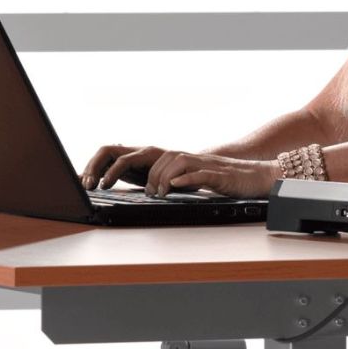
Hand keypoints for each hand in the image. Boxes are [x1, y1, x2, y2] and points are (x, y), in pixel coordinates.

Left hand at [81, 143, 277, 197]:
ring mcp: (196, 162)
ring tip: (156, 194)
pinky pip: (195, 173)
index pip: (134, 155)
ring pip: (170, 163)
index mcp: (169, 158)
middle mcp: (180, 156)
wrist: (250, 177)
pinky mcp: (213, 173)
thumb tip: (138, 189)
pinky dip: (183, 180)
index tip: (97, 184)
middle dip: (127, 172)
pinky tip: (174, 188)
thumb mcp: (184, 180)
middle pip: (147, 156)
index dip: (112, 166)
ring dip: (158, 179)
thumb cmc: (216, 180)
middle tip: (117, 189)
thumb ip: (163, 180)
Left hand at [144, 152, 279, 198]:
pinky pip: (201, 173)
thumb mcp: (210, 179)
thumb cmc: (239, 181)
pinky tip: (176, 186)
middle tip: (151, 192)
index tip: (148, 188)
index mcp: (198, 161)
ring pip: (181, 162)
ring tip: (161, 192)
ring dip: (166, 176)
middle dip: (155, 173)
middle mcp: (202, 160)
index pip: (168, 157)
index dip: (153, 170)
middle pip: (170, 157)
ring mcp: (211, 166)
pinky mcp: (222, 176)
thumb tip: (175, 189)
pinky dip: (186, 179)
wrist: (263, 177)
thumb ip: (194, 180)